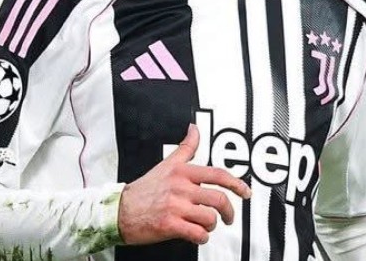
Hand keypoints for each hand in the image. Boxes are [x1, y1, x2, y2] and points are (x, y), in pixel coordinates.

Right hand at [117, 124, 251, 245]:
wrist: (120, 210)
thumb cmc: (144, 189)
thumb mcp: (166, 164)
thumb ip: (185, 147)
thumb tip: (194, 129)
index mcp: (182, 172)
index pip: (217, 175)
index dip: (237, 184)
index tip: (245, 192)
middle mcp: (181, 187)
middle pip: (218, 199)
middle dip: (229, 211)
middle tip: (228, 217)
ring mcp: (175, 206)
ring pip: (210, 217)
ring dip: (212, 225)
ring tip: (205, 225)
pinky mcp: (169, 225)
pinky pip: (197, 233)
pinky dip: (202, 237)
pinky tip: (197, 234)